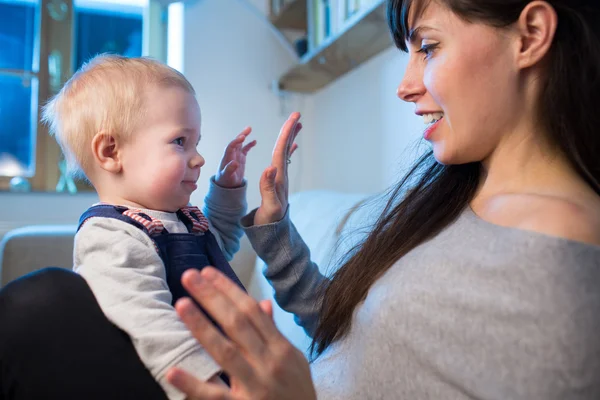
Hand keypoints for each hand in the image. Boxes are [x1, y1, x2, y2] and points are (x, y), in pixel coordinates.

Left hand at [167, 267, 316, 399]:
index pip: (252, 312)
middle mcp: (268, 363)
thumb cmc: (297, 394)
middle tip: (190, 276)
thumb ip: (275, 333)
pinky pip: (215, 396)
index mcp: (281, 349)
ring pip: (225, 351)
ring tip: (182, 304)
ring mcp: (255, 386)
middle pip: (237, 323)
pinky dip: (194, 384)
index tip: (208, 272)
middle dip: (212, 297)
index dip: (229, 290)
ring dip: (202, 327)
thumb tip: (262, 304)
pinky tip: (174, 371)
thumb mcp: (294, 361)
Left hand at [214, 127, 256, 187]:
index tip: (242, 137)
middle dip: (241, 135)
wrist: (226, 186)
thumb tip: (235, 162)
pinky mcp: (240, 159)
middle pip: (236, 142)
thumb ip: (229, 169)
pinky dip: (249, 145)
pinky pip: (245, 149)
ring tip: (250, 129)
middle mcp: (231, 155)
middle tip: (248, 129)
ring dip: (244, 136)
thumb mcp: (226, 176)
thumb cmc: (225, 181)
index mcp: (227, 158)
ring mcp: (236, 156)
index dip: (236, 141)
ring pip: (240, 144)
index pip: (231, 147)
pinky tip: (254, 141)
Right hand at [254, 112, 301, 224]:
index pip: (281, 150)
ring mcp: (280, 180)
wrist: (274, 236)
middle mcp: (281, 177)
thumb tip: (270, 166)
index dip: (286, 132)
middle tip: (296, 114)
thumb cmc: (269, 224)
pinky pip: (282, 162)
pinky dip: (284, 151)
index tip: (294, 117)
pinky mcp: (277, 184)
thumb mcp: (269, 207)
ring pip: (285, 153)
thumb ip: (268, 187)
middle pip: (285, 148)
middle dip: (290, 130)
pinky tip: (288, 147)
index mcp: (278, 179)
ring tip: (295, 125)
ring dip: (288, 138)